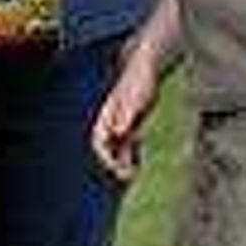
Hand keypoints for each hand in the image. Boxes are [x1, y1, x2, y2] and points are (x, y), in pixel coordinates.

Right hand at [92, 54, 160, 182]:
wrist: (145, 69)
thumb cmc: (140, 82)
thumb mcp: (136, 98)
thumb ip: (126, 114)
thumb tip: (118, 131)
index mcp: (107, 115)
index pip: (99, 141)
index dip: (105, 156)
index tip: (116, 168)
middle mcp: (111, 122)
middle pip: (106, 148)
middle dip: (114, 164)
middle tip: (126, 176)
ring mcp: (121, 124)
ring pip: (117, 148)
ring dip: (122, 162)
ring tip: (132, 175)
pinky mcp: (131, 124)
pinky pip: (127, 145)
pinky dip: (131, 156)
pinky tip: (139, 164)